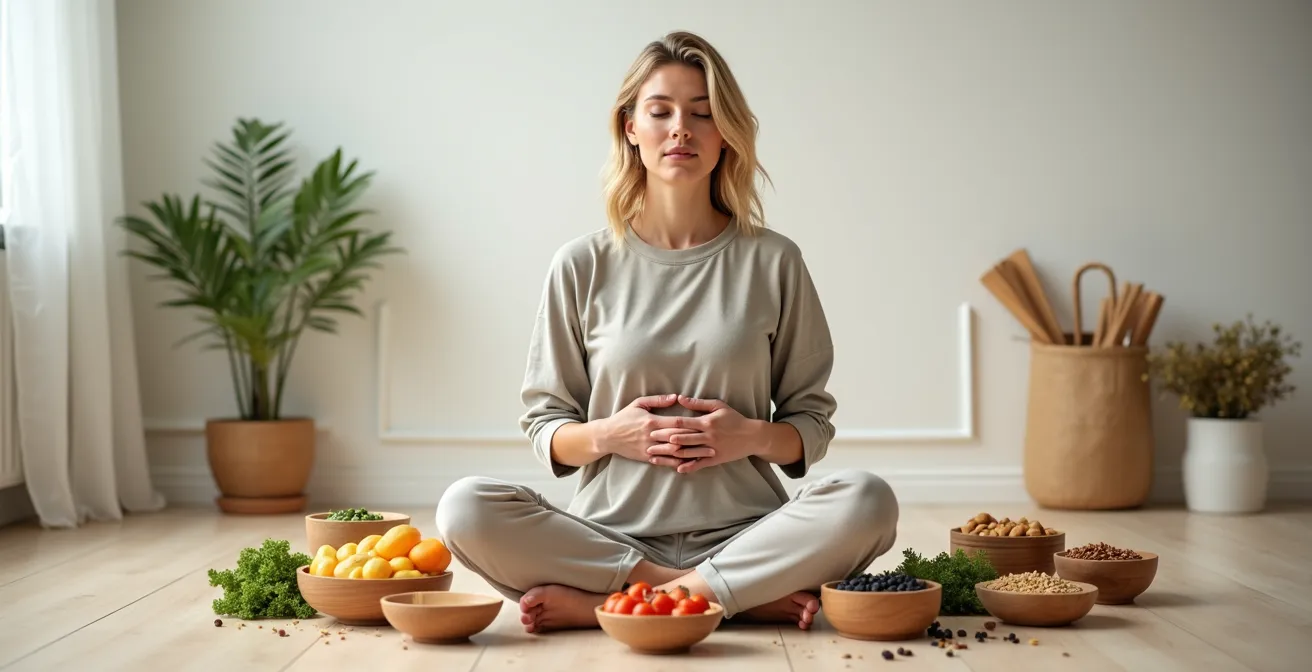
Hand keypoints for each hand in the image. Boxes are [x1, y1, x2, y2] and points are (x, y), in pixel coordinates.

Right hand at [596, 395, 714, 465]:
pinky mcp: (647, 458)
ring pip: (674, 452)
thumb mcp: (639, 404)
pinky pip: (666, 462)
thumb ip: (658, 400)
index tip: (707, 425)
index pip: (675, 423)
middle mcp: (652, 437)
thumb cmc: (624, 417)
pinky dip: (679, 463)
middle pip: (678, 439)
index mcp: (652, 422)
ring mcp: (650, 449)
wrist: (608, 436)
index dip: (691, 425)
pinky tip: (692, 463)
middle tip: (715, 442)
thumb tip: (676, 397)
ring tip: (708, 454)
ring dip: (693, 453)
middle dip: (697, 441)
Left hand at [647, 395, 761, 473]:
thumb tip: (679, 398)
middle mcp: (707, 436)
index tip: (653, 428)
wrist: (752, 436)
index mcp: (706, 422)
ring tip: (657, 456)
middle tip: (649, 443)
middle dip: (664, 441)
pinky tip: (678, 468)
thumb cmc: (734, 418)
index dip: (667, 426)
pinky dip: (689, 466)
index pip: (683, 423)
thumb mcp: (718, 406)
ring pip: (688, 452)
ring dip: (671, 455)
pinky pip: (700, 464)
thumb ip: (698, 403)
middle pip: (682, 439)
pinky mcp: (716, 458)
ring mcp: (711, 448)